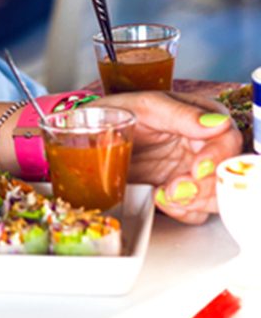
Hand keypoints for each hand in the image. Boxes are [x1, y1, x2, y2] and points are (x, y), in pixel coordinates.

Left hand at [105, 91, 242, 224]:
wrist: (90, 137)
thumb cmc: (116, 112)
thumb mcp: (143, 106)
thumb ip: (179, 114)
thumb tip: (214, 123)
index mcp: (199, 118)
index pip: (227, 137)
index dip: (217, 155)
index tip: (198, 168)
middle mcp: (202, 145)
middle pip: (225, 172)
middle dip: (205, 186)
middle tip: (176, 189)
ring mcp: (192, 170)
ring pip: (216, 195)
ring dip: (194, 201)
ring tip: (163, 195)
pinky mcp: (181, 192)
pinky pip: (196, 211)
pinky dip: (182, 211)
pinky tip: (159, 199)